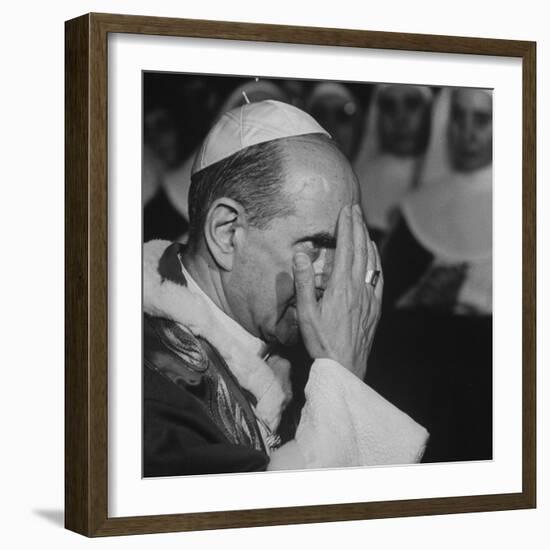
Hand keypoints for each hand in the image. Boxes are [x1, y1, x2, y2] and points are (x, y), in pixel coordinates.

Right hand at [292, 204, 382, 378]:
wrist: (345, 366)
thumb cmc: (321, 341)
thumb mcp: (305, 312)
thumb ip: (304, 281)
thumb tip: (301, 253)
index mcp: (341, 286)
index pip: (346, 248)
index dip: (346, 227)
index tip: (346, 210)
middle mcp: (358, 287)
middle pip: (361, 250)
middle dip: (358, 226)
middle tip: (355, 209)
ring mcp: (369, 297)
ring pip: (372, 261)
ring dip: (368, 241)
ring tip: (363, 226)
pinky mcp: (375, 308)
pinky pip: (378, 278)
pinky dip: (376, 261)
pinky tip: (374, 256)